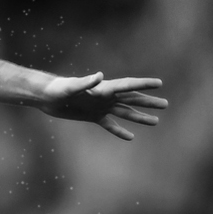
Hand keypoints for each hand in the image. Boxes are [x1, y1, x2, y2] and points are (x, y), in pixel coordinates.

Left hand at [36, 72, 168, 139]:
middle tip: (166, 104)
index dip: (143, 84)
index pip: (128, 85)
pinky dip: (120, 131)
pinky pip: (110, 125)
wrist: (46, 97)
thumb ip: (85, 82)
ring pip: (125, 112)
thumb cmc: (57, 89)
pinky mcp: (92, 117)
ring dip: (140, 116)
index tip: (159, 83)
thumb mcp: (71, 86)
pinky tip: (130, 137)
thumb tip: (100, 76)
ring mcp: (100, 107)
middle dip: (148, 102)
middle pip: (131, 99)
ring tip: (156, 121)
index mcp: (103, 88)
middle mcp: (105, 97)